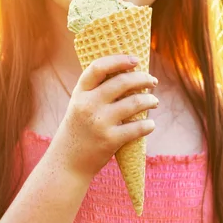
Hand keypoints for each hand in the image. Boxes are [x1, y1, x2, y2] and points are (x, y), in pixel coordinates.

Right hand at [52, 55, 158, 179]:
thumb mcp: (79, 106)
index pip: (99, 67)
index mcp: (80, 93)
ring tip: (154, 101)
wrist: (68, 163)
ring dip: (150, 100)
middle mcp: (88, 105)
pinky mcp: (109, 140)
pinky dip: (148, 125)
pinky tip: (151, 124)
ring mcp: (99, 122)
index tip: (135, 60)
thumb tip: (128, 75)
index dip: (119, 60)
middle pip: (122, 82)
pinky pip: (137, 128)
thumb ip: (96, 91)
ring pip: (134, 102)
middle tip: (152, 81)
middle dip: (143, 79)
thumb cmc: (78, 131)